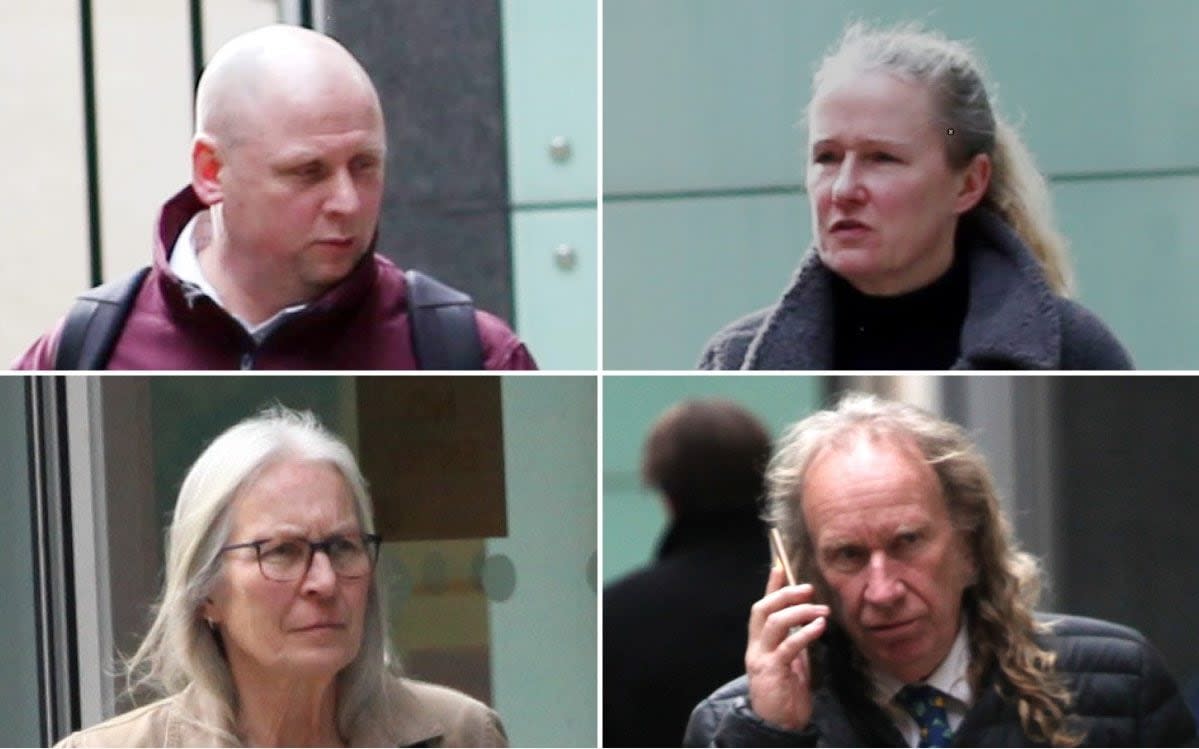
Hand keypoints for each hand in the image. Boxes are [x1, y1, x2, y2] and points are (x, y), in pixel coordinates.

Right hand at [744, 566, 829, 730]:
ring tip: (821, 610)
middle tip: (808, 589)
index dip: (770, 587)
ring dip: (799, 612)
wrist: (778, 726)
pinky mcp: (772, 672)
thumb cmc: (786, 696)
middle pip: (763, 609)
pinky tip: (819, 627)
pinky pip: (789, 646)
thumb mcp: (792, 663)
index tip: (780, 566)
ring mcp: (761, 659)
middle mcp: (755, 648)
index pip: (761, 608)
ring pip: (774, 623)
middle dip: (784, 594)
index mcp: (758, 644)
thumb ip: (794, 643)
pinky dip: (805, 633)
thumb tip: (808, 620)